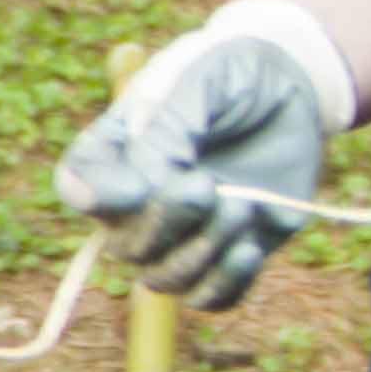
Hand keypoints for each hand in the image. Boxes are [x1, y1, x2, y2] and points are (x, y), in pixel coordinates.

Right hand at [55, 0, 356, 307]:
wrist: (292, 83)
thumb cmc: (231, 74)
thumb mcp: (195, 86)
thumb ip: (165, 135)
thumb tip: (142, 193)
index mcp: (116, 152)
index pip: (78, 186)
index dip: (96, 197)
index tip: (136, 188)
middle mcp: (139, 201)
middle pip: (124, 244)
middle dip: (164, 221)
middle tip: (206, 185)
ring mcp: (183, 232)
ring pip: (164, 279)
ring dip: (200, 253)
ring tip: (240, 207)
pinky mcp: (227, 252)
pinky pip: (210, 297)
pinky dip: (225, 282)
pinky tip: (248, 247)